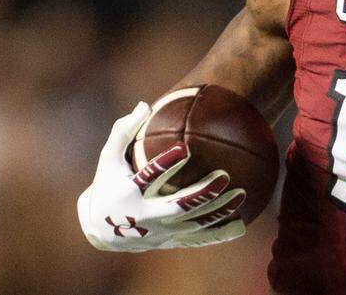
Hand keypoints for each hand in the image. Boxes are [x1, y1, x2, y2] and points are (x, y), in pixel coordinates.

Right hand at [77, 101, 246, 251]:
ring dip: (219, 210)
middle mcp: (146, 215)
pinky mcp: (170, 241)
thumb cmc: (108, 184)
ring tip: (241, 193)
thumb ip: (124, 131)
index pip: (150, 176)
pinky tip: (242, 224)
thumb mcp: (108, 158)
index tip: (185, 148)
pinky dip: (220, 233)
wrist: (103, 232)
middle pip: (178, 206)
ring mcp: (160, 232)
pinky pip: (198, 239)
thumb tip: (145, 104)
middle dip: (202, 193)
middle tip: (224, 175)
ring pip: (194, 223)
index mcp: (129, 192)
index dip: (166, 164)